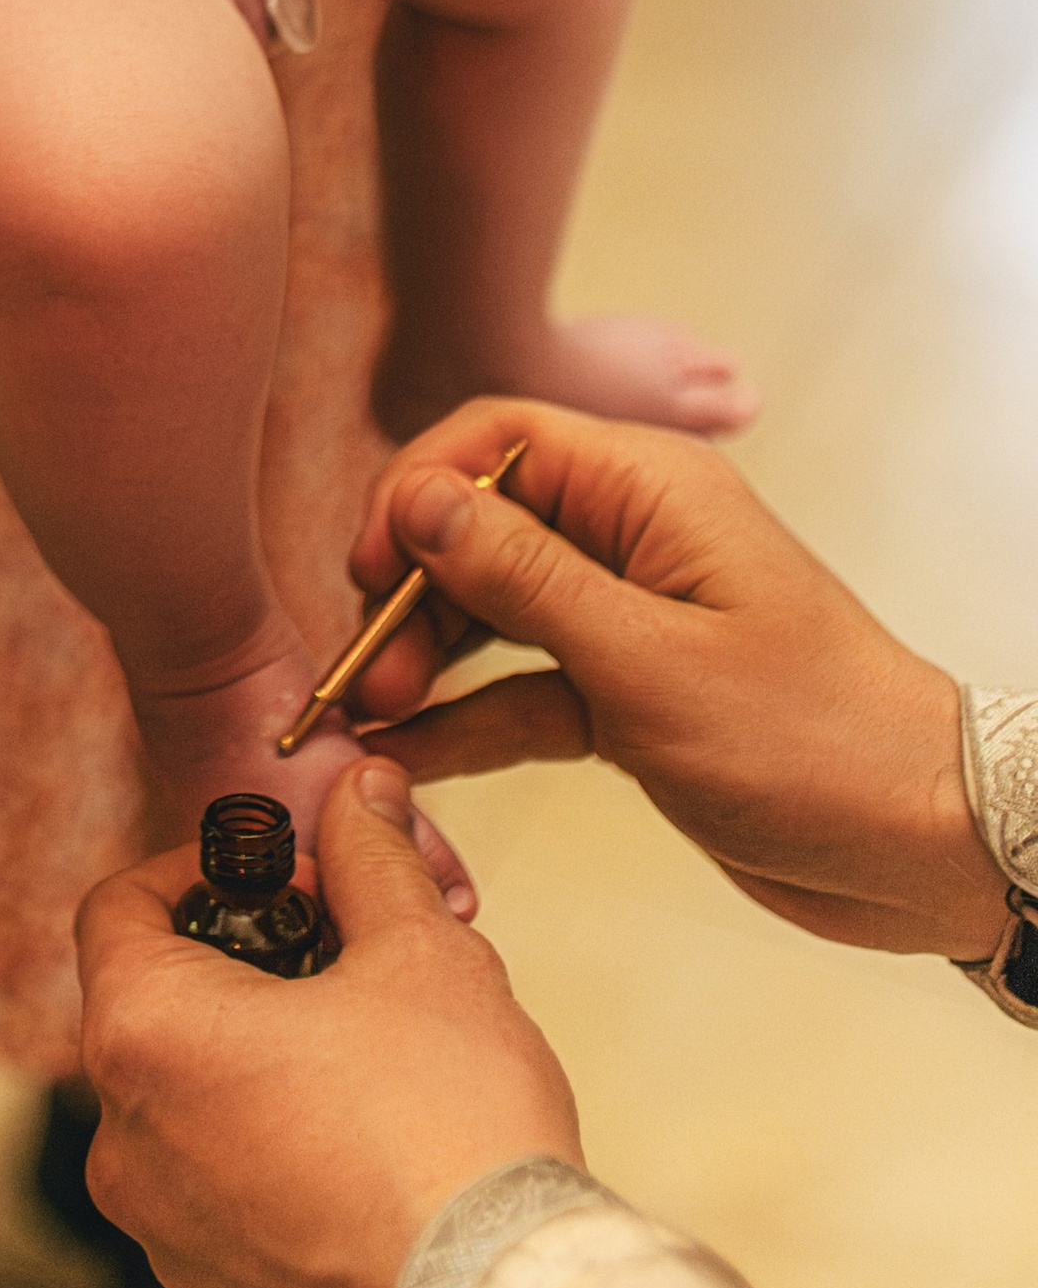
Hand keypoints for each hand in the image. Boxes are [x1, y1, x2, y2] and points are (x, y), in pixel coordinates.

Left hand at [80, 762, 581, 1287]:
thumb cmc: (447, 1126)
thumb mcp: (416, 951)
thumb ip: (369, 857)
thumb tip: (358, 793)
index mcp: (142, 1035)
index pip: (113, 907)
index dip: (191, 866)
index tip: (274, 872)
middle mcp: (124, 1138)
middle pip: (150, 1002)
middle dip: (239, 957)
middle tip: (339, 944)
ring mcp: (164, 1225)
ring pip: (185, 1094)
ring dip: (256, 1048)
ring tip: (365, 1034)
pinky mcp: (217, 1287)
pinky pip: (217, 1178)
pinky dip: (268, 1135)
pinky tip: (367, 1126)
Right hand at [350, 397, 1008, 957]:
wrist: (921, 846)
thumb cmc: (811, 741)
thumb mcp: (649, 662)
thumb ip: (524, 580)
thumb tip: (417, 498)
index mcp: (651, 490)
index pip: (498, 440)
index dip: (418, 490)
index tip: (368, 568)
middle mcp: (633, 538)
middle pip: (481, 527)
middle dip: (410, 593)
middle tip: (366, 675)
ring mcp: (628, 618)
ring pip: (492, 612)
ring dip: (428, 660)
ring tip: (372, 723)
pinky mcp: (626, 696)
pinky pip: (521, 688)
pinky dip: (465, 719)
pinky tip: (408, 758)